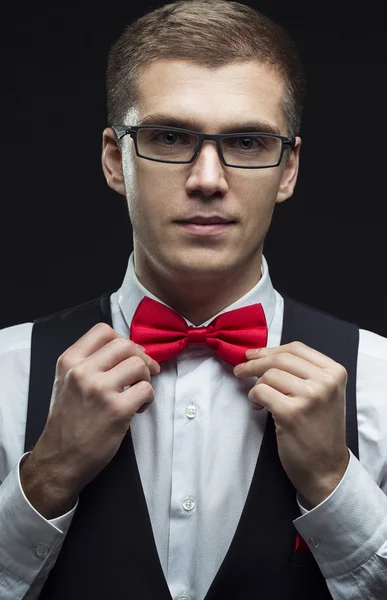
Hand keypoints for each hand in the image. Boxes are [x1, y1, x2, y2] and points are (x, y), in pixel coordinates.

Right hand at [20, 322, 160, 517]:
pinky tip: (137, 408)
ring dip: (146, 378)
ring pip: (139, 365)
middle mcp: (82, 371)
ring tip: (137, 393)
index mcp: (69, 361)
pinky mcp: (117, 410)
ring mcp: (100, 390)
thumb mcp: (66, 382)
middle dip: (141, 357)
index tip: (129, 354)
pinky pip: (146, 390)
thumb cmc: (67, 422)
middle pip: (126, 345)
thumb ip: (89, 362)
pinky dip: (148, 398)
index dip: (122, 340)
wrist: (59, 460)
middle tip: (144, 373)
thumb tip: (128, 351)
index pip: (103, 331)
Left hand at [234, 341, 349, 507]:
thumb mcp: (324, 394)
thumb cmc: (320, 430)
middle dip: (254, 363)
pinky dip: (253, 398)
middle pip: (280, 359)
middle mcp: (325, 382)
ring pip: (268, 375)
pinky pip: (260, 392)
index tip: (253, 354)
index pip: (296, 348)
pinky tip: (258, 408)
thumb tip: (262, 354)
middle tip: (240, 370)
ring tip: (259, 400)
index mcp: (335, 373)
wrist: (327, 468)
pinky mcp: (291, 413)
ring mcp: (309, 397)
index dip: (270, 350)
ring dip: (256, 386)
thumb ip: (303, 373)